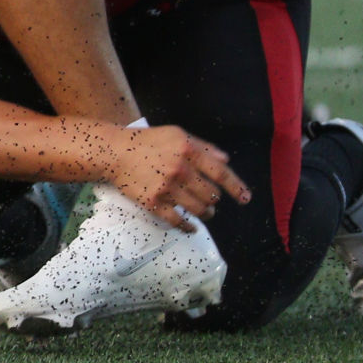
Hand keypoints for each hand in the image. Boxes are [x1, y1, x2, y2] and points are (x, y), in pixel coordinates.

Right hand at [106, 124, 250, 228]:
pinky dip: (189, 227)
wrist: (116, 152)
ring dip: (206, 213)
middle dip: (214, 199)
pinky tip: (192, 227)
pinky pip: (179, 222)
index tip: (246, 199)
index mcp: (188, 150)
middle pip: (211, 194)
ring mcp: (167, 188)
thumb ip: (203, 146)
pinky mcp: (154, 203)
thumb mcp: (177, 135)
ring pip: (199, 210)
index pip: (220, 173)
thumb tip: (226, 159)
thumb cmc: (148, 141)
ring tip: (205, 212)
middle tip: (211, 200)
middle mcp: (180, 169)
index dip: (237, 187)